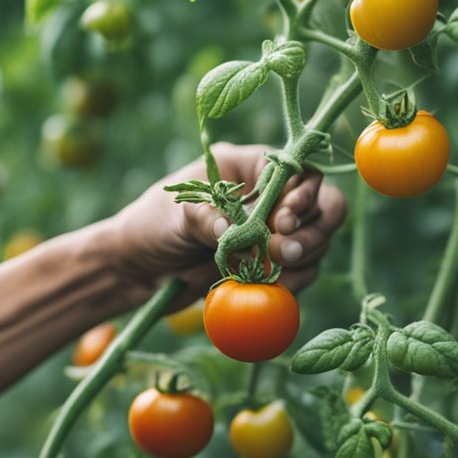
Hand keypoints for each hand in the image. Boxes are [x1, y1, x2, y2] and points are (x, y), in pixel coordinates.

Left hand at [99, 143, 346, 304]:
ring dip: (305, 256)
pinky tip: (276, 288)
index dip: (302, 194)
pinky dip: (295, 281)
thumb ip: (206, 219)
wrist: (137, 270)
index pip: (298, 172)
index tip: (284, 219)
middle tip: (283, 251)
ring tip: (276, 271)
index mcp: (250, 169)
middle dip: (311, 229)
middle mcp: (269, 197)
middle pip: (321, 206)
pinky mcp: (270, 266)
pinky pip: (300, 271)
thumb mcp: (174, 216)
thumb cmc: (151, 226)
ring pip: (317, 240)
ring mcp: (273, 233)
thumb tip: (234, 231)